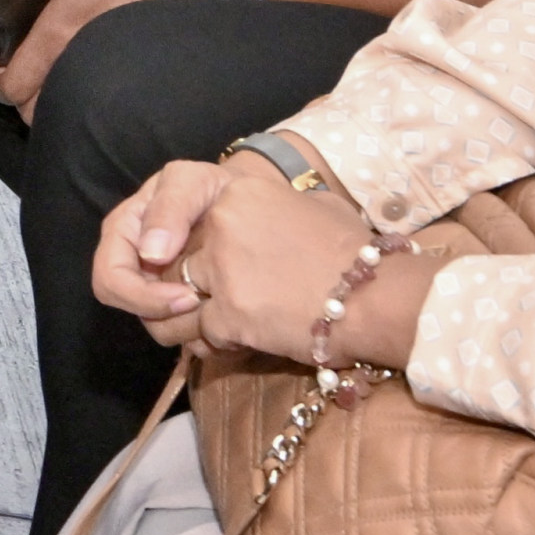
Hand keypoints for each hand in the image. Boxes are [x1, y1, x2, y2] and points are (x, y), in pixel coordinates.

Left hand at [0, 0, 234, 117]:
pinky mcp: (138, 68)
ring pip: (74, 104)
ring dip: (56, 100)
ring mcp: (114, 67)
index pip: (20, 82)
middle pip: (43, 107)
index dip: (2, 87)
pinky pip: (103, 94)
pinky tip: (88, 68)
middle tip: (21, 79)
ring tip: (51, 75)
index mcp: (62, 28)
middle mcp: (85, 56)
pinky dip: (88, 92)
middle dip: (25, 101)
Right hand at [91, 159, 236, 345]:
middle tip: (204, 305)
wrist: (246, 198)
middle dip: (165, 314)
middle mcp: (131, 261)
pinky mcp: (177, 301)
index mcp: (123, 231)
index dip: (143, 297)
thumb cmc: (214, 187)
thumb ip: (171, 207)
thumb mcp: (193, 182)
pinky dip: (199, 329)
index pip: (111, 279)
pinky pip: (178, 328)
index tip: (189, 297)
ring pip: (154, 323)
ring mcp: (154, 283)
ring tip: (217, 311)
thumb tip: (150, 255)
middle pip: (130, 307)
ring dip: (185, 325)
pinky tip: (223, 317)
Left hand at [158, 156, 422, 365]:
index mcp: (238, 188)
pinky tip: (246, 341)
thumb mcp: (304, 206)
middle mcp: (223, 222)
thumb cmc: (350, 254)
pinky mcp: (231, 313)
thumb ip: (256, 211)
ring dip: (187, 324)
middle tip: (180, 304)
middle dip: (161, 289)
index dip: (154, 222)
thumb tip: (228, 226)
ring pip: (171, 305)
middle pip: (164, 259)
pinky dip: (217, 345)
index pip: (174, 191)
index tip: (155, 252)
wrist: (379, 298)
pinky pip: (200, 336)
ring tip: (223, 326)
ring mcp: (224, 268)